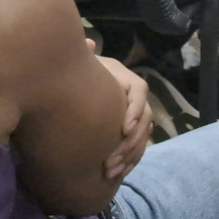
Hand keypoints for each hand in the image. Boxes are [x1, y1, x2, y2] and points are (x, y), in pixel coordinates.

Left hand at [90, 46, 152, 181]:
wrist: (73, 94)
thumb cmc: (77, 77)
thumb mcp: (81, 66)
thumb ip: (85, 57)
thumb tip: (87, 44)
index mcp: (125, 80)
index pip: (140, 91)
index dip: (135, 109)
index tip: (123, 128)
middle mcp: (133, 98)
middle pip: (144, 119)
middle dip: (130, 142)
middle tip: (110, 159)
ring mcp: (133, 118)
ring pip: (142, 138)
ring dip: (129, 156)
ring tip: (109, 170)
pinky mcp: (128, 135)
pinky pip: (136, 149)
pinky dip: (128, 162)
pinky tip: (116, 174)